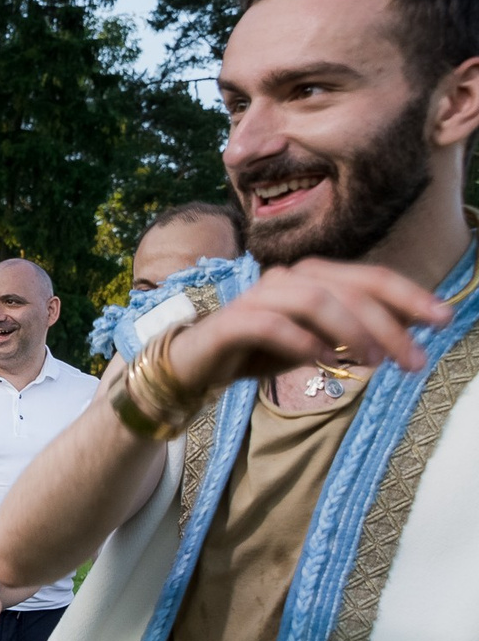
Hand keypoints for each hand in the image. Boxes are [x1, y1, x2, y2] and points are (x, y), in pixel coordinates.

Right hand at [164, 257, 447, 395]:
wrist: (196, 364)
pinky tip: (324, 360)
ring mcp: (257, 297)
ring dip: (351, 331)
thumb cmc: (260, 350)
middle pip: (349, 290)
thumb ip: (356, 330)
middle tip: (415, 360)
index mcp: (312, 276)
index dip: (411, 296)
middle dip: (389, 324)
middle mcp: (287, 278)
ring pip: (315, 301)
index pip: (370, 278)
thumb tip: (409, 328)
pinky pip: (272, 325)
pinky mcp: (232, 322)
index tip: (444, 319)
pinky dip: (302, 342)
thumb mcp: (318, 341)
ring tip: (373, 362)